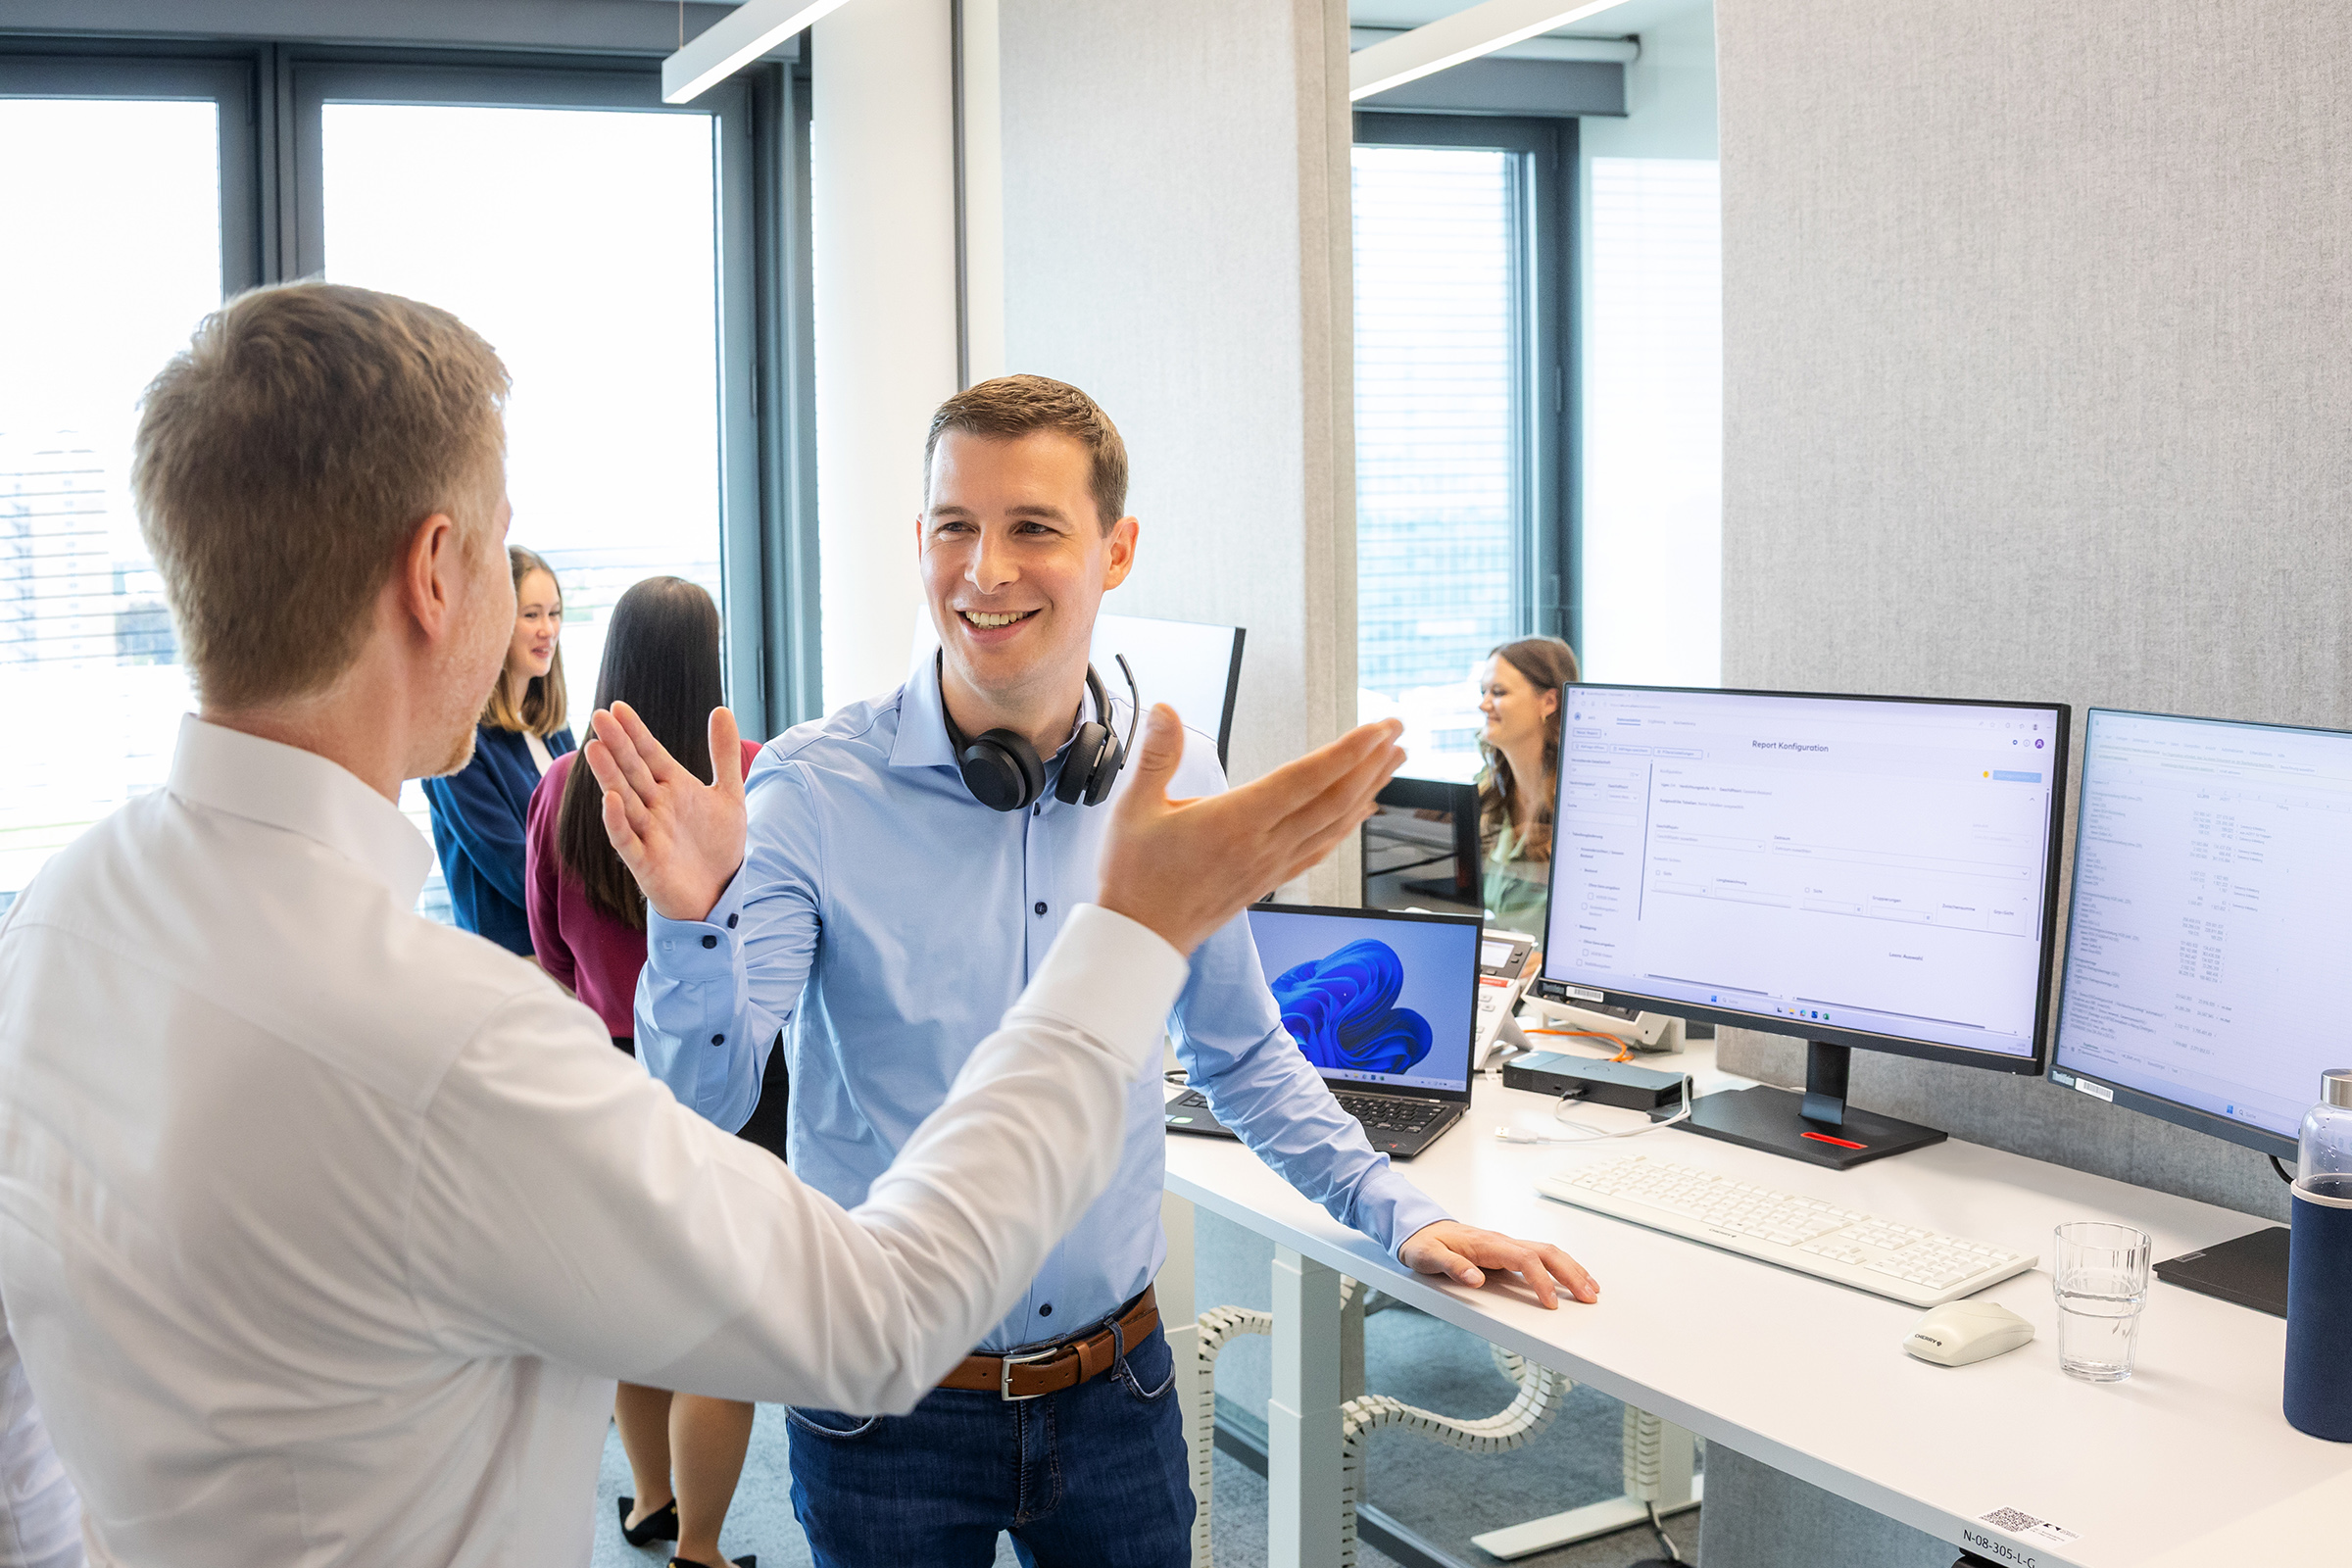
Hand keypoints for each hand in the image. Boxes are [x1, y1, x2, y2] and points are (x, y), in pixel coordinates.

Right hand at [582, 701, 746, 922]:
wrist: (719, 893)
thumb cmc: (718, 844)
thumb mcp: (728, 794)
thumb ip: (723, 754)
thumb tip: (722, 708)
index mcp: (673, 787)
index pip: (650, 753)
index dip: (635, 732)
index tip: (618, 707)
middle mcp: (655, 806)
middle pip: (633, 770)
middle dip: (618, 745)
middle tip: (599, 716)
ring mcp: (648, 832)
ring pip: (625, 799)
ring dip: (610, 776)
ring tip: (594, 748)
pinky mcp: (645, 861)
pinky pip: (627, 840)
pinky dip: (618, 822)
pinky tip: (611, 800)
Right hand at [1097, 707, 1404, 954]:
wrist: (1140, 939)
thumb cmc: (1135, 877)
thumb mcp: (1134, 808)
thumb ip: (1157, 755)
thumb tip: (1165, 710)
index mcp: (1236, 822)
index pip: (1306, 779)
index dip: (1348, 751)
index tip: (1378, 728)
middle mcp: (1264, 844)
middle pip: (1334, 800)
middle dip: (1371, 763)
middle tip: (1398, 732)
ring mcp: (1271, 865)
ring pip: (1333, 824)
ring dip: (1368, 790)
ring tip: (1392, 763)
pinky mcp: (1268, 880)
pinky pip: (1320, 849)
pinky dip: (1346, 826)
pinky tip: (1359, 813)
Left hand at [1399, 1221, 1598, 1308]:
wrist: (1418, 1228)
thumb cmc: (1423, 1243)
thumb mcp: (1427, 1257)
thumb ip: (1451, 1267)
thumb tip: (1475, 1279)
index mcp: (1487, 1244)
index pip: (1525, 1259)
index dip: (1542, 1281)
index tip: (1552, 1304)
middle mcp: (1502, 1242)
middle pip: (1547, 1252)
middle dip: (1571, 1274)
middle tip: (1589, 1297)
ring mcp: (1507, 1246)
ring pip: (1549, 1252)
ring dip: (1573, 1269)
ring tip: (1591, 1289)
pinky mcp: (1507, 1252)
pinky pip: (1542, 1256)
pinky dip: (1562, 1266)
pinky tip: (1572, 1278)